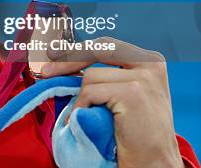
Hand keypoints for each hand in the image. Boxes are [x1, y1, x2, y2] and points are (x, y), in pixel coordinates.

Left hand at [40, 37, 183, 167]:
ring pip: (90, 77)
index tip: (54, 55)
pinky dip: (82, 107)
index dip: (77, 49)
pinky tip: (91, 121)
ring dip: (82, 99)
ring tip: (91, 116)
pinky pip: (90, 93)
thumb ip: (108, 75)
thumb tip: (66, 60)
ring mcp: (143, 78)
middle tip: (46, 71)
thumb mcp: (126, 94)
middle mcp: (150, 64)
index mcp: (150, 61)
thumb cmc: (136, 132)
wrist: (153, 164)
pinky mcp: (132, 93)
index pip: (106, 45)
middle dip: (68, 59)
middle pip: (98, 49)